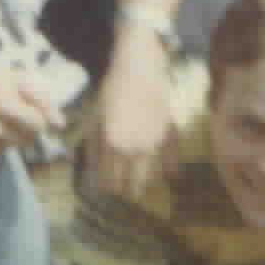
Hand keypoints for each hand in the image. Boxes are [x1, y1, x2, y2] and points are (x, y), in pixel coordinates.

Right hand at [0, 42, 59, 158]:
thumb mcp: (18, 80)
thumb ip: (43, 102)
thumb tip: (60, 126)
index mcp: (6, 108)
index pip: (39, 126)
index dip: (35, 116)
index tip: (25, 107)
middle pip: (26, 140)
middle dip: (24, 127)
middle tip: (9, 112)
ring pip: (8, 148)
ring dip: (7, 137)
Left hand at [93, 31, 174, 199]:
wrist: (139, 69)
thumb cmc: (112, 90)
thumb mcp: (95, 117)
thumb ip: (93, 145)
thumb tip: (92, 168)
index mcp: (113, 144)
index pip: (110, 178)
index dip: (107, 187)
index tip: (107, 191)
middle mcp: (135, 148)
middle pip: (132, 182)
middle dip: (127, 190)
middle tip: (126, 194)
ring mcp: (155, 142)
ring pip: (151, 175)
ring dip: (145, 183)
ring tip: (142, 188)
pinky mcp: (170, 134)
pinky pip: (172, 159)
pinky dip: (171, 169)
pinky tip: (169, 176)